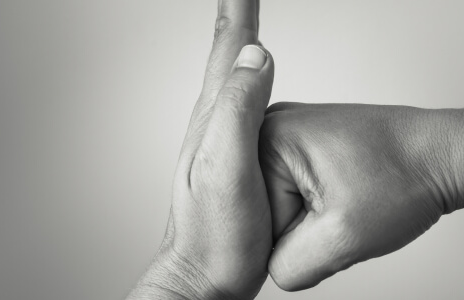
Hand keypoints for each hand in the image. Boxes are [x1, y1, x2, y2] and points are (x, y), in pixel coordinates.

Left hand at [128, 1, 275, 298]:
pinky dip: (251, 79)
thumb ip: (238, 111)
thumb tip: (255, 55)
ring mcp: (230, 139)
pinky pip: (251, 106)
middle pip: (229, 53)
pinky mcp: (245, 157)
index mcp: (217, 116)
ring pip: (238, 77)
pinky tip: (255, 79)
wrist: (207, 277)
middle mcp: (219, 120)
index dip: (238, 9)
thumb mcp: (225, 168)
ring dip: (239, 39)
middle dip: (237, 14)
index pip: (228, 48)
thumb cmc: (217, 234)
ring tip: (242, 13)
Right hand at [260, 103, 463, 290]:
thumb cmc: (406, 178)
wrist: (446, 154)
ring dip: (312, 219)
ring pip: (280, 206)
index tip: (330, 222)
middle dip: (302, 228)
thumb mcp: (341, 238)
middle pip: (262, 212)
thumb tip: (267, 268)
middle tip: (342, 212)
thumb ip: (287, 267)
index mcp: (265, 139)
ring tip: (348, 199)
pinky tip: (346, 194)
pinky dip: (320, 205)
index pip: (251, 224)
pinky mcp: (305, 144)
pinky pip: (295, 193)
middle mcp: (269, 127)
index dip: (294, 239)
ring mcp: (289, 133)